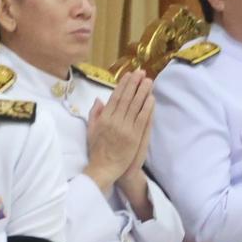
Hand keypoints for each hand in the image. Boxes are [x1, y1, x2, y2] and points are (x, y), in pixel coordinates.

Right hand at [83, 71, 152, 191]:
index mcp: (104, 118)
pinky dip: (147, 107)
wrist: (104, 168)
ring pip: (135, 106)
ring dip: (143, 92)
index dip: (123, 85)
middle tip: (141, 72)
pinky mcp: (134, 136)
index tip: (129, 75)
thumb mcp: (91, 130)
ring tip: (149, 81)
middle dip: (134, 84)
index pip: (115, 97)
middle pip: (127, 98)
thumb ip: (94, 114)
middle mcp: (114, 121)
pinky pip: (142, 118)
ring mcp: (125, 128)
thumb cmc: (97, 150)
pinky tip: (151, 98)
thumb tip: (99, 100)